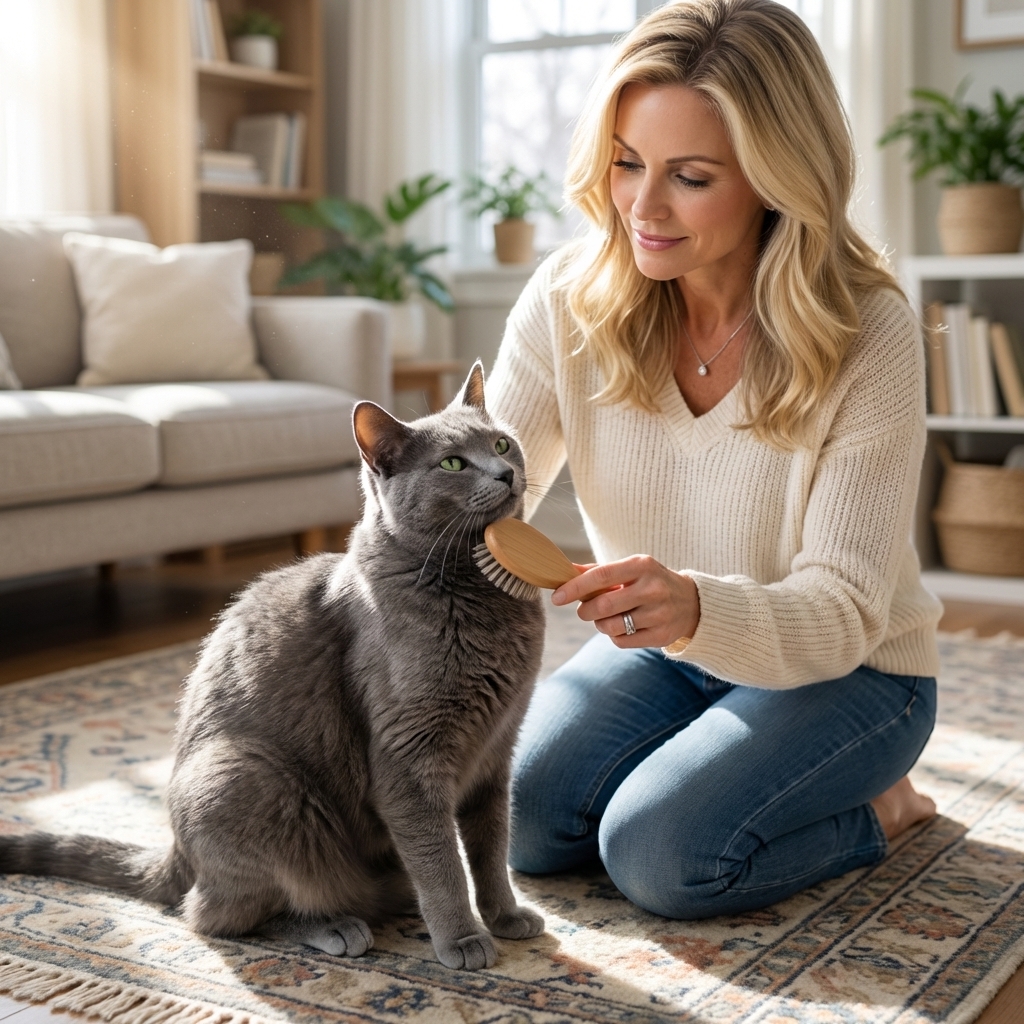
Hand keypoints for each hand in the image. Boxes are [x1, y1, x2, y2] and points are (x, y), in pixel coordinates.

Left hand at [552, 556, 699, 647]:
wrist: (691, 602)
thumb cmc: (650, 581)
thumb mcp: (630, 569)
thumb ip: (597, 571)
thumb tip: (563, 570)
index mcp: (641, 566)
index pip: (601, 575)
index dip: (575, 587)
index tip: (557, 597)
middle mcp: (652, 589)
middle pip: (603, 606)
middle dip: (585, 611)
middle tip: (584, 610)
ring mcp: (659, 614)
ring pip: (611, 626)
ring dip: (600, 625)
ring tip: (607, 618)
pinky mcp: (661, 635)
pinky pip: (622, 642)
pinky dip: (614, 636)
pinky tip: (623, 627)